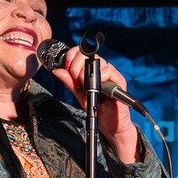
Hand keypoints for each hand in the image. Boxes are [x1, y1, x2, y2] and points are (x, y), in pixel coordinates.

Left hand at [45, 46, 139, 161]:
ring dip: (86, 73)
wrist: (110, 125)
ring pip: (98, 62)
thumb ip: (70, 83)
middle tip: (74, 78)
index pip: (82, 53)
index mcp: (93, 70)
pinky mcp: (120, 81)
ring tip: (84, 85)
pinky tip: (96, 87)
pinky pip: (109, 71)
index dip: (72, 55)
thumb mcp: (79, 95)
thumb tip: (58, 71)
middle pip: (89, 55)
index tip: (65, 65)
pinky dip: (100, 78)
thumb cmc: (97, 109)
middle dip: (76, 65)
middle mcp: (103, 69)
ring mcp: (112, 74)